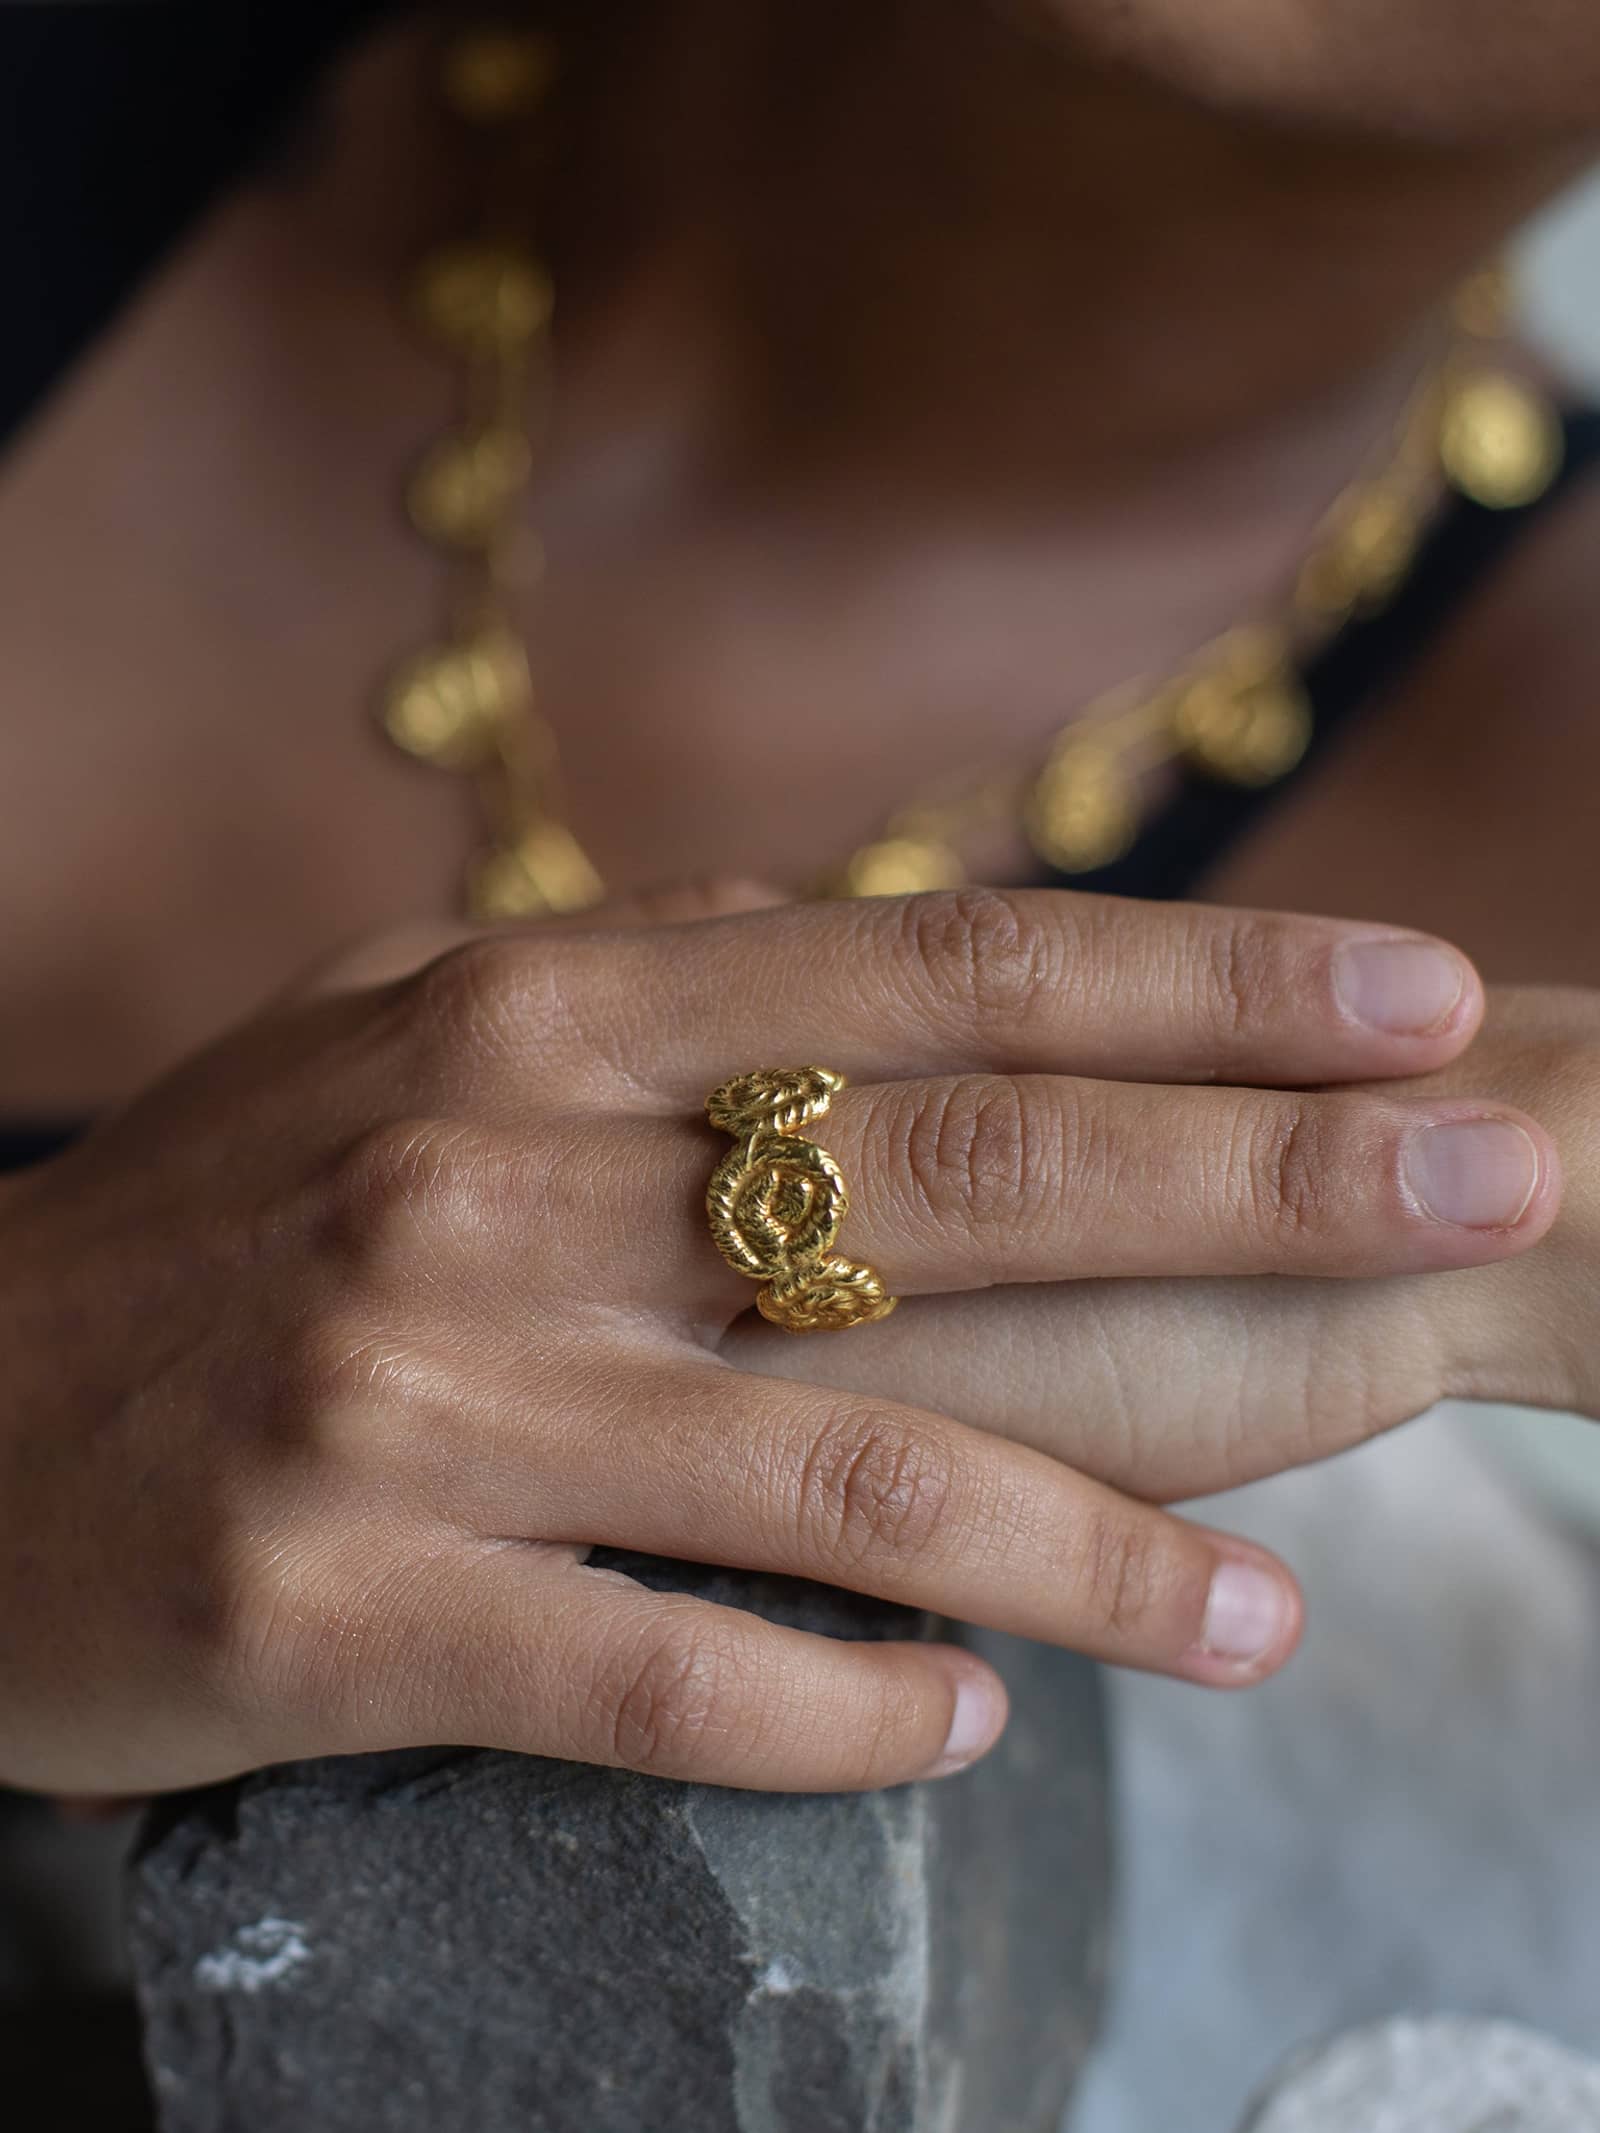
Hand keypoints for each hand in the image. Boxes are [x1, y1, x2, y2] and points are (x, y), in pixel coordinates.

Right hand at [0, 888, 1549, 1796]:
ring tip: (1272, 1620)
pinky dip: (843, 1710)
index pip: (939, 969)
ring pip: (852, 1475)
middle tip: (1489, 1191)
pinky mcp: (343, 1605)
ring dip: (1100, 1555)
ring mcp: (426, 1395)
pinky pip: (663, 1675)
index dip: (1202, 976)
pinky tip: (973, 1724)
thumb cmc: (217, 1222)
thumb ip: (646, 977)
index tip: (1417, 1000)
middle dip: (1256, 1182)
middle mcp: (498, 1173)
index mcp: (535, 1008)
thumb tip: (883, 929)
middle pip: (954, 1176)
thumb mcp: (409, 1034)